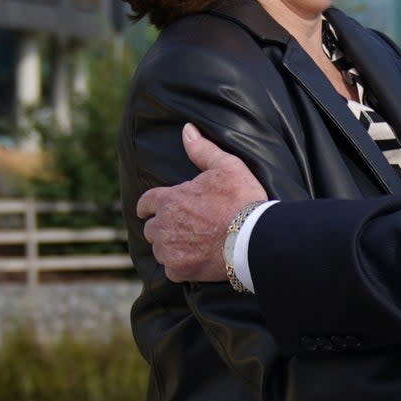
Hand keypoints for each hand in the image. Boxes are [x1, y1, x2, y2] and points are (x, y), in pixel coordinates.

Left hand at [136, 123, 266, 282]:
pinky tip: (196, 260)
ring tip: (190, 244)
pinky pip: (171, 269)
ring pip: (160, 249)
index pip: (146, 202)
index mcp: (170, 199)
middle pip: (151, 228)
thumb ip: (202, 149)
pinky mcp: (179, 270)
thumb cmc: (241, 199)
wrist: (254, 237)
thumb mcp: (227, 166)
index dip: (148, 205)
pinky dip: (181, 265)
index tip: (149, 209)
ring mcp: (169, 250)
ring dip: (170, 246)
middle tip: (181, 227)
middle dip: (163, 226)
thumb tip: (187, 129)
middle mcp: (163, 225)